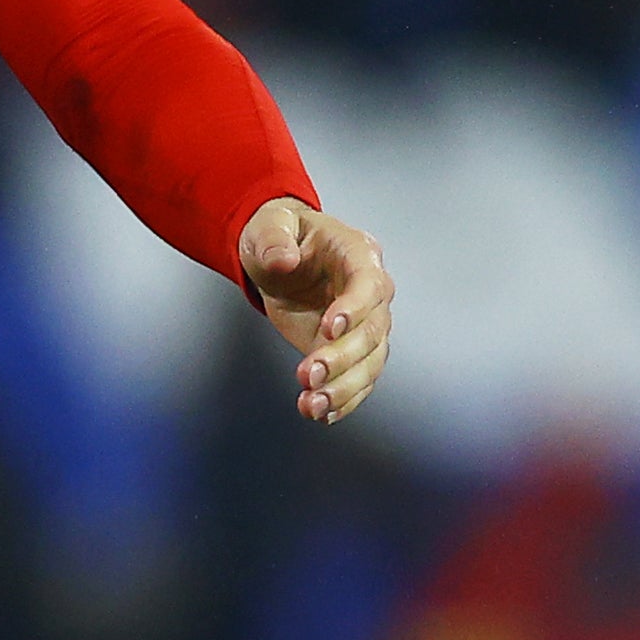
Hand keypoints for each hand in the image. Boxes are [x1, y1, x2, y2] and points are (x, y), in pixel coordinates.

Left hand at [241, 197, 394, 424]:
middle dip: (342, 357)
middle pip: (371, 332)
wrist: (278, 256)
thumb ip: (273, 239)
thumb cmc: (279, 234)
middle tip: (307, 375)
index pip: (369, 285)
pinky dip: (342, 400)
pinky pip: (356, 379)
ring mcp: (365, 324)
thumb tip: (283, 260)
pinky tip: (320, 413)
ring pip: (369, 364)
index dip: (354, 309)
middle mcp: (371, 293)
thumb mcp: (268, 225)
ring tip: (312, 405)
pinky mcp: (349, 350)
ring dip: (343, 388)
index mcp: (358, 255)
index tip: (329, 329)